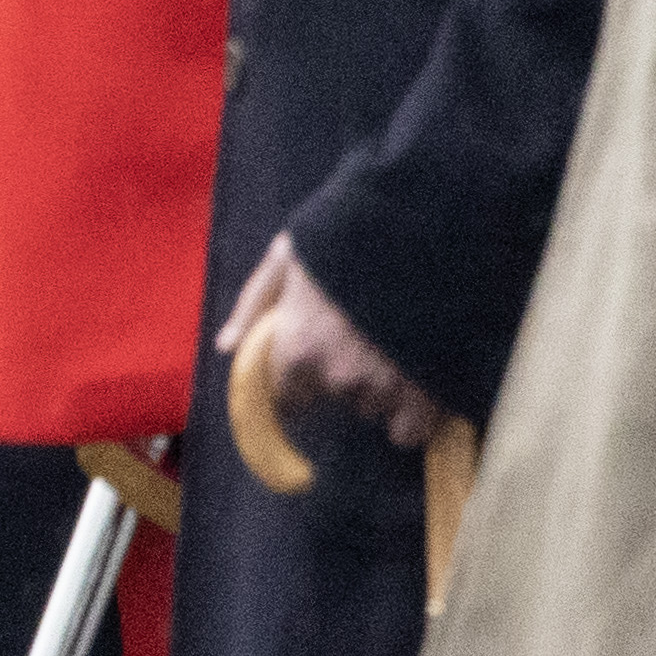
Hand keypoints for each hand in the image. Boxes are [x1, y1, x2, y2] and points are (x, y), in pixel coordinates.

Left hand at [227, 234, 453, 454]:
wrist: (423, 224)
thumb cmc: (348, 234)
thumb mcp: (287, 256)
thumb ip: (254, 304)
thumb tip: (226, 346)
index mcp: (297, 348)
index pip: (286, 399)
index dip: (299, 381)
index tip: (314, 361)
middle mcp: (338, 376)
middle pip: (335, 400)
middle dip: (343, 374)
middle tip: (360, 334)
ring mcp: (385, 386)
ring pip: (374, 407)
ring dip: (380, 386)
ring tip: (393, 342)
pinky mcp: (429, 390)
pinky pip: (412, 431)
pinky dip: (413, 414)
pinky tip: (417, 382)